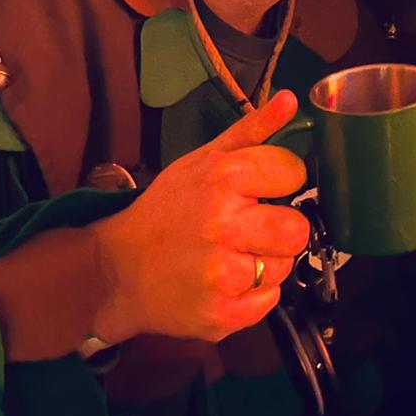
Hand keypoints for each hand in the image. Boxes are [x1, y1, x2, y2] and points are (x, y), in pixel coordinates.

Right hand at [89, 90, 311, 343]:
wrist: (118, 270)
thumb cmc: (166, 211)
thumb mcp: (202, 160)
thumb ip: (251, 130)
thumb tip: (291, 100)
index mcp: (222, 179)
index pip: (292, 172)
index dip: (283, 181)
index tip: (264, 188)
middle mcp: (223, 225)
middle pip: (297, 229)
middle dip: (281, 228)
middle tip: (255, 228)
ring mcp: (222, 274)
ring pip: (284, 267)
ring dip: (266, 262)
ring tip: (234, 255)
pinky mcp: (221, 315)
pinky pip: (269, 302)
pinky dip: (254, 295)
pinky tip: (227, 282)